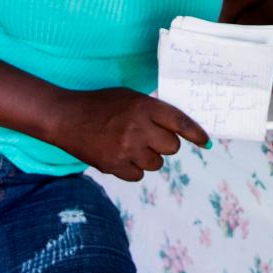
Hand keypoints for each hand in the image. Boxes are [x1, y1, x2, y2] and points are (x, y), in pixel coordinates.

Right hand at [53, 88, 207, 181]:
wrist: (66, 118)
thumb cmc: (100, 104)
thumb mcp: (129, 97)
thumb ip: (152, 110)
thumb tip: (178, 129)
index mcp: (144, 107)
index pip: (180, 122)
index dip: (196, 133)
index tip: (206, 142)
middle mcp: (138, 128)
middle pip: (171, 147)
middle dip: (165, 143)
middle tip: (150, 137)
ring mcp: (126, 149)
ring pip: (157, 164)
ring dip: (149, 157)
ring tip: (131, 145)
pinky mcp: (114, 166)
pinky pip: (139, 175)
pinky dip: (134, 168)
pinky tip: (122, 156)